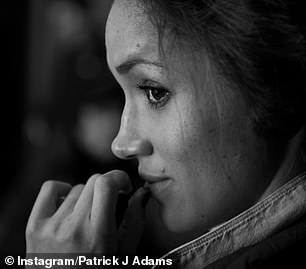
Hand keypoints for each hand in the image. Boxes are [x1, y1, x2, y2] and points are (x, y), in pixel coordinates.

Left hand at [26, 170, 148, 253]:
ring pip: (77, 188)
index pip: (106, 185)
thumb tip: (142, 193)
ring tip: (88, 215)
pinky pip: (51, 188)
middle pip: (93, 181)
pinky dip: (63, 190)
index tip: (124, 186)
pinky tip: (70, 206)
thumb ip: (135, 221)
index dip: (119, 177)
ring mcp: (50, 227)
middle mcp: (72, 228)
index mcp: (97, 236)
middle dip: (107, 187)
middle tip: (109, 202)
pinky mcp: (34, 226)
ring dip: (87, 196)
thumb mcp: (124, 255)